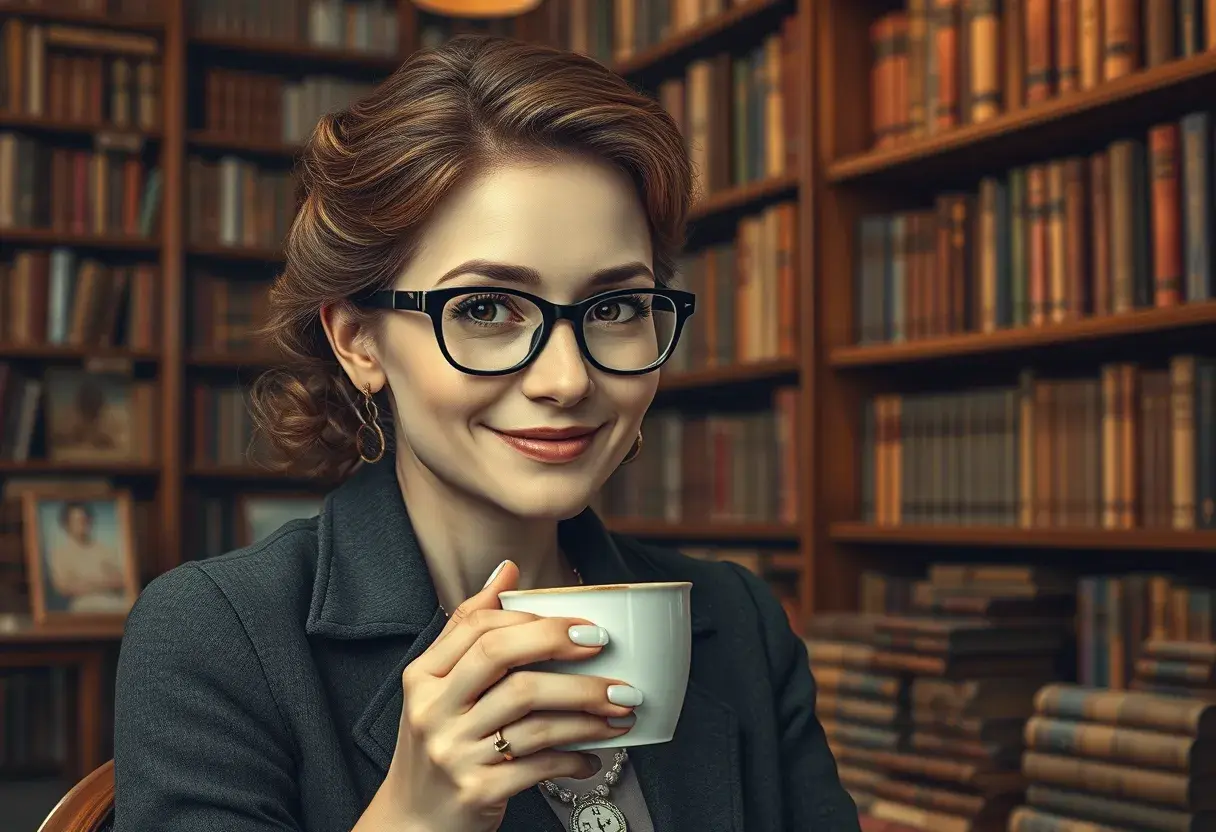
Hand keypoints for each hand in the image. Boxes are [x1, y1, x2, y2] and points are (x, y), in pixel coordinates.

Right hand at [370, 561, 637, 831]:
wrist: (411, 820)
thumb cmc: (439, 742)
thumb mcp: (439, 686)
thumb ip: (470, 627)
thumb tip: (507, 568)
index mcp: (424, 677)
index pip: (478, 628)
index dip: (535, 619)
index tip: (581, 621)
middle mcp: (433, 711)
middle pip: (502, 661)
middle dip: (560, 646)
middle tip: (604, 646)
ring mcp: (453, 753)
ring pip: (532, 717)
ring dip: (586, 710)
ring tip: (621, 708)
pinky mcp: (477, 792)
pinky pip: (540, 767)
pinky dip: (574, 757)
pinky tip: (593, 755)